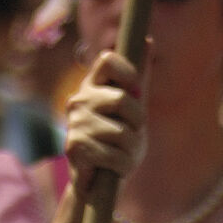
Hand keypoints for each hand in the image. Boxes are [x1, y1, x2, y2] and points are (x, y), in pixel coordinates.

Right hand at [63, 48, 146, 182]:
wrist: (100, 182)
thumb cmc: (119, 140)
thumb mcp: (133, 107)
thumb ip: (140, 77)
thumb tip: (147, 40)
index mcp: (93, 85)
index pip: (108, 59)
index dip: (127, 70)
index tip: (136, 89)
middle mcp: (79, 99)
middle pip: (121, 98)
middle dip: (137, 121)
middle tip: (132, 132)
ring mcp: (75, 123)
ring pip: (122, 132)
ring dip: (131, 149)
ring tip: (123, 154)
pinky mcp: (75, 147)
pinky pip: (114, 155)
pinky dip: (123, 165)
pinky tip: (114, 167)